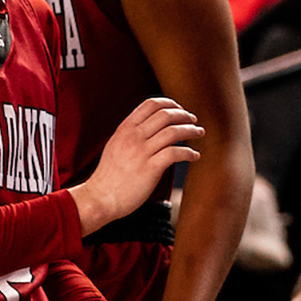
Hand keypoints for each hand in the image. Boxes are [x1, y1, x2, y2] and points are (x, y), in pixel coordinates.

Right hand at [71, 98, 202, 233]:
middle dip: (184, 115)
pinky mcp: (150, 169)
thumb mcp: (115, 145)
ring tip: (199, 133)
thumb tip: (150, 126)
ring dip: (191, 130)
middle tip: (193, 120)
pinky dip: (189, 152)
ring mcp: (141, 152)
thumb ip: (131, 133)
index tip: (179, 110)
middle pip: (166, 115)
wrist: (100, 197)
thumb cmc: (109, 175)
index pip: (151, 104)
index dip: (170, 103)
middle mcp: (133, 137)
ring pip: (173, 132)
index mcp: (125, 128)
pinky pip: (175, 154)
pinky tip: (194, 155)